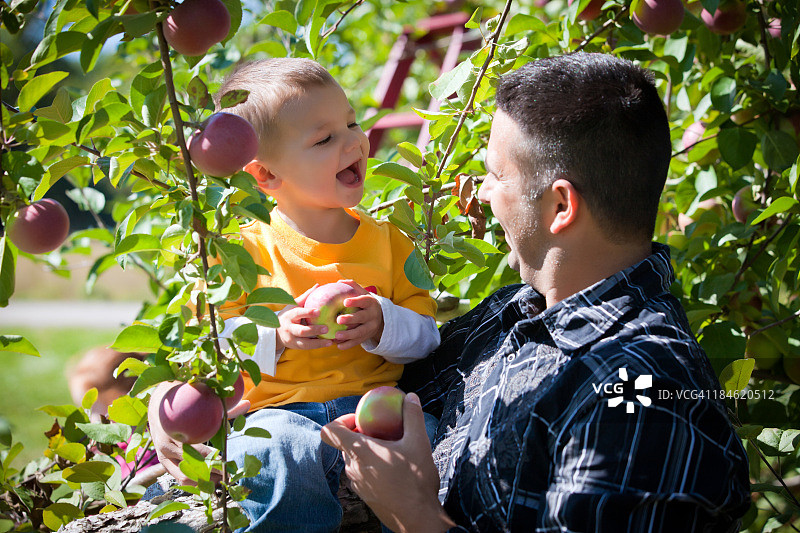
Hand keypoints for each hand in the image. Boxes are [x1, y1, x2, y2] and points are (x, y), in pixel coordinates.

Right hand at [148, 381, 249, 484]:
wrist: (157, 409)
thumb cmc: (185, 408)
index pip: (197, 451)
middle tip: (227, 475)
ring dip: (204, 482)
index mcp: (176, 433)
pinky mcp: (164, 465)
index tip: (227, 462)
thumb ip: (224, 408)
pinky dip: (196, 483)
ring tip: (220, 481)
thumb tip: (248, 403)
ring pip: (184, 478)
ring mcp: (164, 458)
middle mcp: (167, 448)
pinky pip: (180, 479)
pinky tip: (211, 482)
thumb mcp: (201, 406)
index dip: (214, 459)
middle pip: (191, 468)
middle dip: (211, 474)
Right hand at [276, 284, 333, 350]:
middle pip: (302, 331)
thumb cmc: (289, 314)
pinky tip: (329, 344)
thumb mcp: (294, 305)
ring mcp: (292, 339)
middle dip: (314, 330)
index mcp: (289, 316)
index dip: (308, 312)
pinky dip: (318, 346)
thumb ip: (306, 297)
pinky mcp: (296, 347)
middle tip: (327, 328)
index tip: (319, 311)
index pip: (298, 313)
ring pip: (305, 343)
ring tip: (330, 341)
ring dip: (318, 343)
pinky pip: (308, 347)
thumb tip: (318, 285)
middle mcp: (289, 328)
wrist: (275, 332)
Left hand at [321, 393, 454, 532]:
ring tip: (391, 450)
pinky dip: (371, 467)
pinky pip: (361, 474)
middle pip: (344, 444)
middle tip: (382, 431)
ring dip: (367, 452)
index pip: (329, 431)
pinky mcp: (364, 495)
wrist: (417, 519)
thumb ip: (413, 416)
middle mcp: (352, 467)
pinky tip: (393, 469)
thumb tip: (410, 396)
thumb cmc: (416, 480)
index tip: (360, 419)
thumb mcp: (419, 442)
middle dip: (360, 434)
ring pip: (353, 460)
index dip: (340, 420)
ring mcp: (357, 484)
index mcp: (359, 451)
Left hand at [334, 280, 383, 349]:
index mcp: (371, 303)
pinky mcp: (367, 337)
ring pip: (360, 332)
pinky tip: (338, 345)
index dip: (355, 301)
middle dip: (351, 319)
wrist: (381, 319)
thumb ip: (353, 287)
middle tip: (338, 320)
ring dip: (348, 334)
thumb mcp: (363, 294)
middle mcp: (373, 315)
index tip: (345, 302)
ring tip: (336, 335)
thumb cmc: (366, 304)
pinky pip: (358, 342)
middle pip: (362, 317)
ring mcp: (371, 328)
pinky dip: (348, 344)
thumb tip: (338, 282)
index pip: (364, 301)